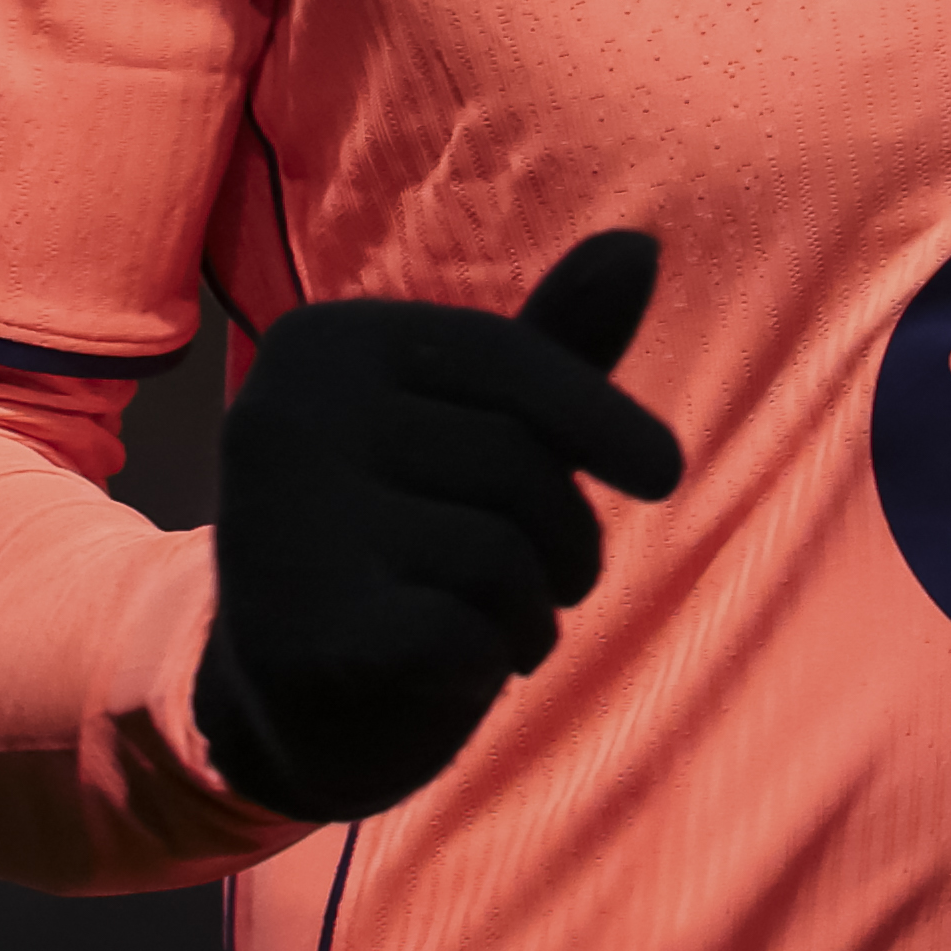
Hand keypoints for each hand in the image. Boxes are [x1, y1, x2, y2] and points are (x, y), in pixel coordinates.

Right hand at [191, 231, 683, 822]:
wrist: (294, 705)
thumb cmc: (405, 538)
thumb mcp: (474, 432)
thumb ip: (551, 348)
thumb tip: (639, 246)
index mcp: (321, 344)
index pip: (500, 357)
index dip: (601, 415)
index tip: (667, 474)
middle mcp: (283, 416)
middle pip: (513, 460)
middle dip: (566, 536)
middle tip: (547, 585)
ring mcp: (283, 525)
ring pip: (501, 553)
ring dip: (535, 610)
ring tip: (497, 627)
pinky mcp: (299, 633)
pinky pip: (466, 633)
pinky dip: (490, 660)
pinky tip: (452, 670)